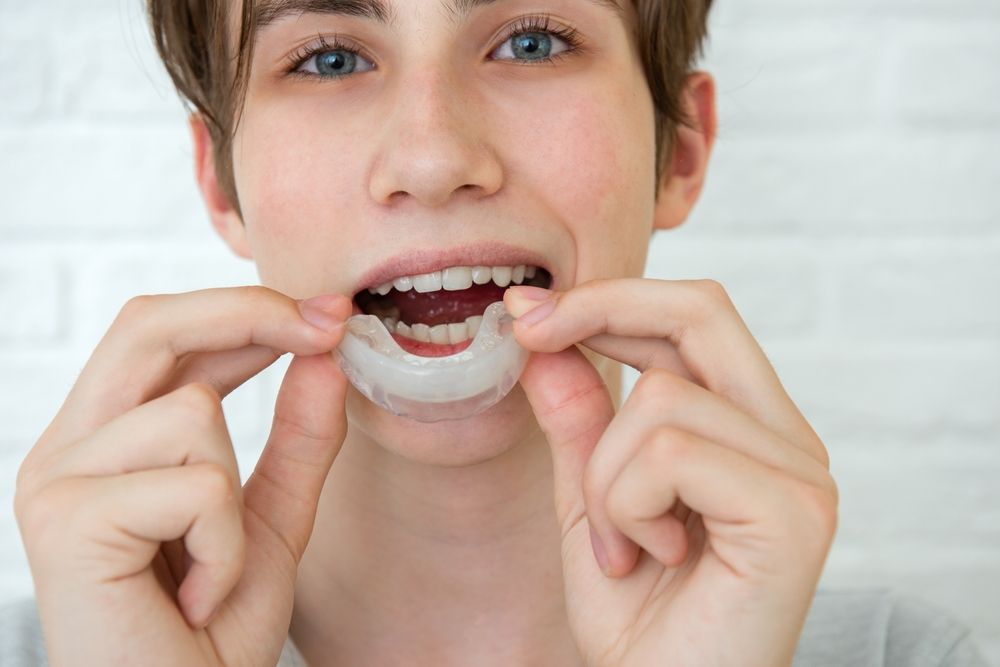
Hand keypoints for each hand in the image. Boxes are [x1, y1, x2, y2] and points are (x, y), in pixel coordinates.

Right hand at [13, 287, 351, 666]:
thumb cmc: (210, 631)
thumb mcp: (270, 519)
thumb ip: (298, 440)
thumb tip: (325, 357)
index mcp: (103, 439)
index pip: (161, 332)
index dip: (246, 311)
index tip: (328, 314)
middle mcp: (66, 448)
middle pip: (148, 324)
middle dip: (247, 315)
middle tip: (325, 330)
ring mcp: (56, 481)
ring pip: (192, 413)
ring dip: (234, 503)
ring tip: (209, 570)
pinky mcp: (67, 522)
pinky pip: (198, 486)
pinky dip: (225, 548)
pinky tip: (195, 598)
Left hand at [504, 279, 837, 666]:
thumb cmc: (638, 616)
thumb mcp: (591, 497)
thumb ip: (578, 419)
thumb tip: (544, 337)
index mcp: (752, 428)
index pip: (695, 315)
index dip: (609, 297)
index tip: (526, 310)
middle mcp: (790, 440)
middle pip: (702, 312)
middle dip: (600, 309)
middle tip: (526, 334)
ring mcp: (801, 475)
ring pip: (662, 398)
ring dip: (604, 475)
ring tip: (618, 544)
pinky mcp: (793, 515)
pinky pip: (670, 455)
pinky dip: (626, 504)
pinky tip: (648, 555)